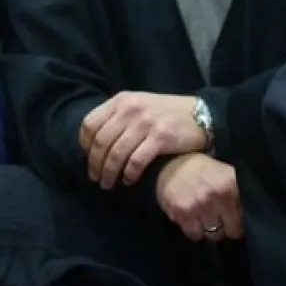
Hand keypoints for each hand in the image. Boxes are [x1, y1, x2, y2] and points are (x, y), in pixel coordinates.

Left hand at [79, 92, 207, 187]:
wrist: (201, 114)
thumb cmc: (167, 112)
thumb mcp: (139, 104)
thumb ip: (118, 117)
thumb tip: (96, 142)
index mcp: (121, 100)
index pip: (90, 123)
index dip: (84, 144)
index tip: (87, 159)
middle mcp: (130, 109)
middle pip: (100, 142)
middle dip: (95, 164)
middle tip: (96, 178)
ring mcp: (145, 123)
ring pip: (116, 154)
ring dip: (109, 173)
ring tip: (108, 184)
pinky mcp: (160, 138)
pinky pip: (136, 161)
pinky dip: (129, 174)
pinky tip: (129, 180)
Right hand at [155, 152, 242, 242]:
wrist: (167, 162)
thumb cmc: (200, 168)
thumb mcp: (223, 172)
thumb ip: (236, 191)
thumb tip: (247, 216)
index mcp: (229, 183)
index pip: (246, 216)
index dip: (241, 219)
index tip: (236, 218)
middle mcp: (216, 195)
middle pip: (231, 230)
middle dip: (227, 227)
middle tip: (221, 220)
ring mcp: (198, 205)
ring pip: (213, 235)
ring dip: (210, 229)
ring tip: (204, 218)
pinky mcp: (181, 213)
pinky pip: (194, 234)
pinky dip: (194, 230)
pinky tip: (192, 218)